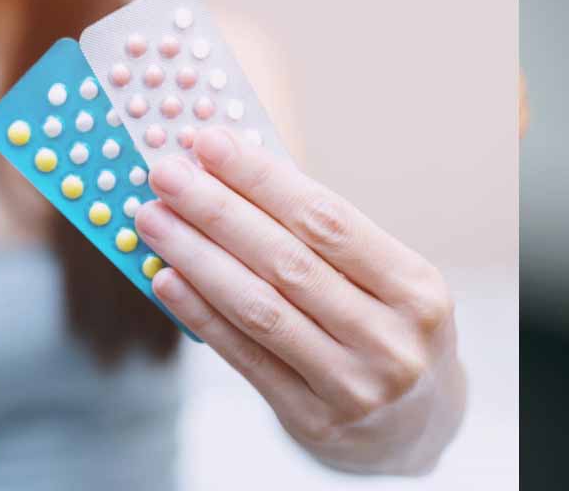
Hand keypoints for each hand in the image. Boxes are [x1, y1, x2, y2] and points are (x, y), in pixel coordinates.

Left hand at [135, 127, 465, 474]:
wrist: (418, 428)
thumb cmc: (386, 329)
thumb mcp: (383, 280)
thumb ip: (318, 237)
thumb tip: (229, 176)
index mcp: (416, 288)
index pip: (326, 220)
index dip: (262, 179)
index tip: (209, 144)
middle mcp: (390, 339)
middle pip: (286, 261)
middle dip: (216, 211)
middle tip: (166, 175)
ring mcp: (352, 385)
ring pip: (258, 308)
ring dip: (196, 257)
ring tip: (153, 220)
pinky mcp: (312, 419)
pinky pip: (244, 357)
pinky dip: (200, 314)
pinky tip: (165, 279)